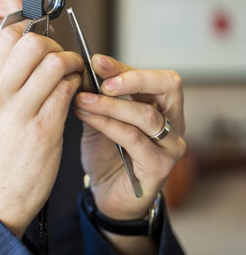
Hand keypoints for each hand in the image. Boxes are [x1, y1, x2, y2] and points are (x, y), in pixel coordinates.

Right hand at [0, 21, 83, 237]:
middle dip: (56, 45)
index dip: (34, 31)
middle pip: (33, 42)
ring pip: (55, 63)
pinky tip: (74, 95)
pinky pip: (68, 90)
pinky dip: (77, 86)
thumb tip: (28, 43)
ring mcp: (18, 112)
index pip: (8, 35)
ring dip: (72, 65)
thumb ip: (1, 76)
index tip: (45, 44)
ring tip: (73, 77)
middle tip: (62, 60)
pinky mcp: (43, 130)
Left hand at [74, 54, 186, 220]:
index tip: (95, 61)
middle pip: (168, 86)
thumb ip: (95, 97)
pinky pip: (133, 139)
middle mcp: (173, 123)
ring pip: (146, 115)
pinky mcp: (158, 166)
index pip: (152, 77)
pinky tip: (87, 118)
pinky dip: (107, 124)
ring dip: (110, 105)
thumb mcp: (98, 118)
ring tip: (83, 100)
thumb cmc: (106, 153)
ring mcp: (170, 145)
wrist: (106, 193)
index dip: (123, 67)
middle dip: (132, 78)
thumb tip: (81, 70)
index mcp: (161, 106)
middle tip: (101, 81)